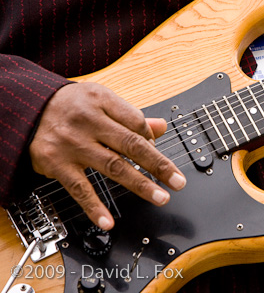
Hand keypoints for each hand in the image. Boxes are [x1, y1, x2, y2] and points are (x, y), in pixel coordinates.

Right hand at [29, 82, 185, 229]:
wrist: (27, 108)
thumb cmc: (71, 106)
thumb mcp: (100, 101)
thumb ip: (130, 116)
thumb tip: (162, 127)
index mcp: (102, 101)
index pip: (136, 122)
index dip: (152, 140)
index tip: (160, 153)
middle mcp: (88, 121)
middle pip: (131, 144)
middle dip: (159, 165)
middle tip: (178, 181)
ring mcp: (72, 143)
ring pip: (112, 166)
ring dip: (139, 184)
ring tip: (160, 197)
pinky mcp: (56, 163)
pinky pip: (79, 188)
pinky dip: (94, 206)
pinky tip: (108, 221)